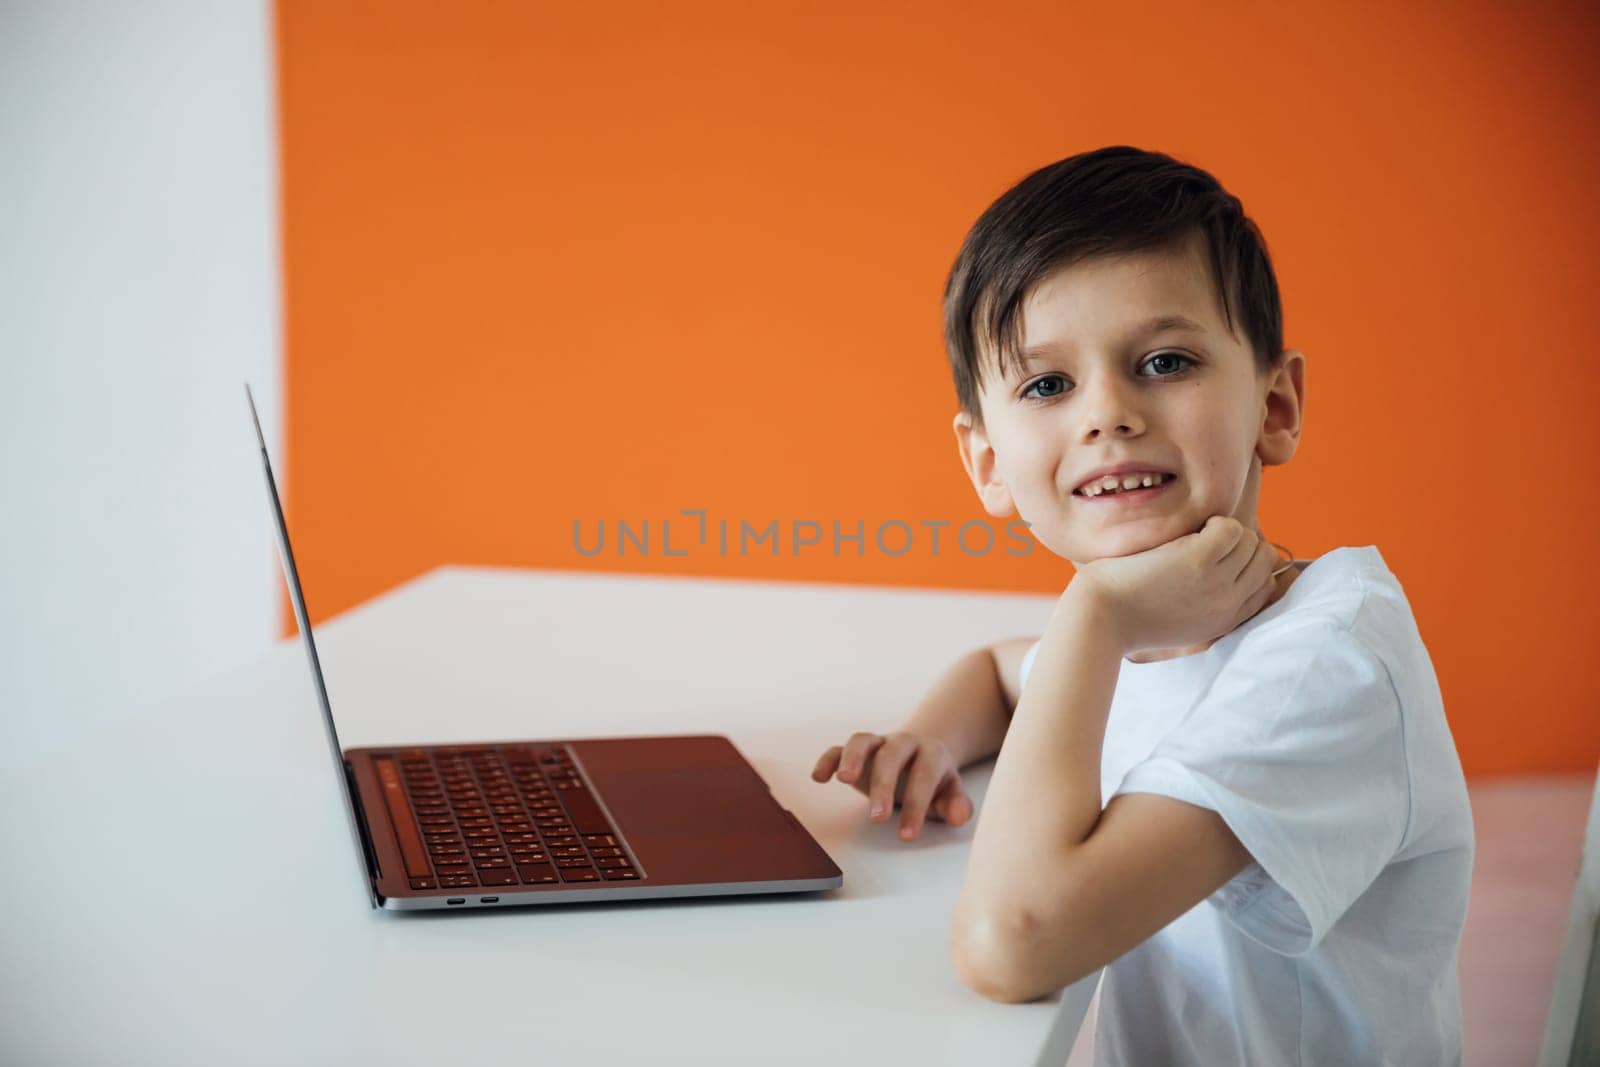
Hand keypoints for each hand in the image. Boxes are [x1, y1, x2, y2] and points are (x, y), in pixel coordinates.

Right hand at [811, 731, 974, 840]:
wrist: (922, 759)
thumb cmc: (936, 785)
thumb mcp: (951, 795)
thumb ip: (957, 805)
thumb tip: (959, 816)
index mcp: (931, 752)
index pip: (924, 775)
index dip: (916, 805)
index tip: (907, 835)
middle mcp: (903, 742)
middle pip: (892, 755)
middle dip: (884, 785)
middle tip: (878, 818)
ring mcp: (878, 743)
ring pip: (862, 741)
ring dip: (852, 758)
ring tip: (843, 780)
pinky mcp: (857, 752)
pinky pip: (838, 749)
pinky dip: (828, 759)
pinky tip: (819, 777)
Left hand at [1069, 516, 1281, 656]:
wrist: (1100, 619)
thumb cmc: (1127, 616)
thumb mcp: (1178, 623)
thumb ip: (1205, 606)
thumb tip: (1218, 574)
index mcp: (1224, 622)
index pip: (1265, 586)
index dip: (1250, 564)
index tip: (1224, 553)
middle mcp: (1228, 604)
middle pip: (1264, 561)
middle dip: (1241, 543)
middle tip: (1208, 539)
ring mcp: (1217, 583)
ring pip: (1251, 542)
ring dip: (1225, 530)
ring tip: (1195, 535)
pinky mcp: (1199, 560)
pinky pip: (1231, 528)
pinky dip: (1214, 521)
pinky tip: (1188, 530)